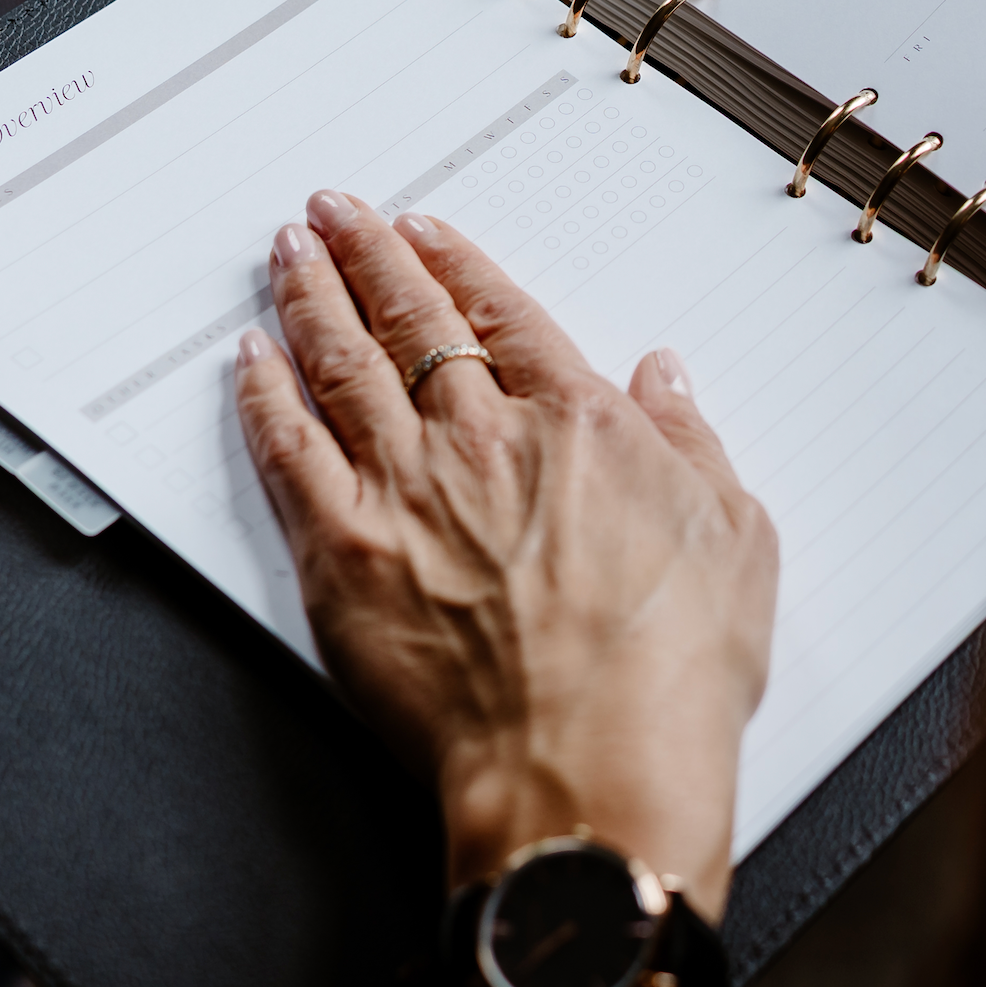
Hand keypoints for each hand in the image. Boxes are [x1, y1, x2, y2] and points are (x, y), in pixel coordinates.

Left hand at [233, 191, 777, 916]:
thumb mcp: (737, 540)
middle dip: (367, 253)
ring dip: (310, 296)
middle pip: (411, 320)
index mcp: (578, 423)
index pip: (502, 315)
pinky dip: (263, 395)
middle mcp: (480, 439)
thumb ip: (693, 441)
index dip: (456, 263)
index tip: (425, 231)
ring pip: (341, 364)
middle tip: (334, 211)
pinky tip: (248, 359)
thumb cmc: (671, 677)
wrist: (592, 775)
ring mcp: (404, 492)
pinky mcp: (343, 555)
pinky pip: (287, 450)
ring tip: (288, 251)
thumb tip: (664, 373)